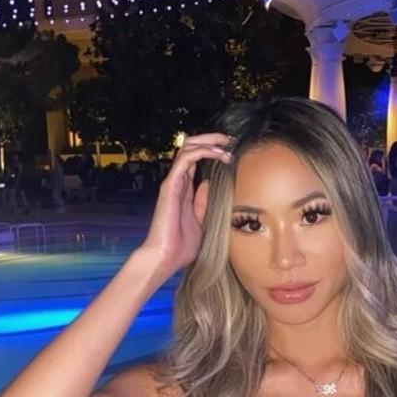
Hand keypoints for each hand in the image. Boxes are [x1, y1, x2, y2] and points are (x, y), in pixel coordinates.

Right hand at [136, 132, 232, 281]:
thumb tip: (210, 185)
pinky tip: (219, 155)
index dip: (212, 150)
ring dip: (209, 141)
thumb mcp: (201, 222)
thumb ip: (203, 203)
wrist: (164, 258)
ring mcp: (173, 182)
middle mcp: (177, 182)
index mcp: (184, 189)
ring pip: (187, 147)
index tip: (231, 150)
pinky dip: (203, 151)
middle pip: (191, 147)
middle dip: (211, 139)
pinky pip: (186, 158)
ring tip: (227, 144)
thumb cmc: (180, 246)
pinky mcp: (170, 186)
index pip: (196, 159)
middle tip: (230, 140)